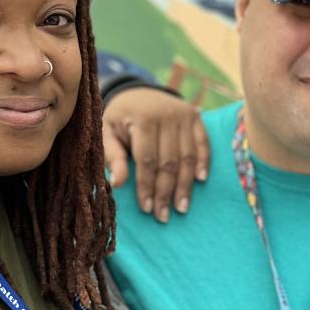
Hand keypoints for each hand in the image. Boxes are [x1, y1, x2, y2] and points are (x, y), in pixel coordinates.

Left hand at [103, 87, 210, 220]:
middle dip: (166, 192)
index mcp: (142, 119)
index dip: (147, 186)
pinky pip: (203, 143)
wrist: (137, 92)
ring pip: (187, 157)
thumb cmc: (119, 118)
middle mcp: (166, 115)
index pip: (147, 160)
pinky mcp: (196, 116)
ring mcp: (184, 114)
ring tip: (181, 207)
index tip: (147, 208)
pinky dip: (203, 162)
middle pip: (169, 162)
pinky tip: (200, 181)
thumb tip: (117, 184)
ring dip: (185, 185)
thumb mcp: (106, 132)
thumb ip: (112, 156)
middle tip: (163, 216)